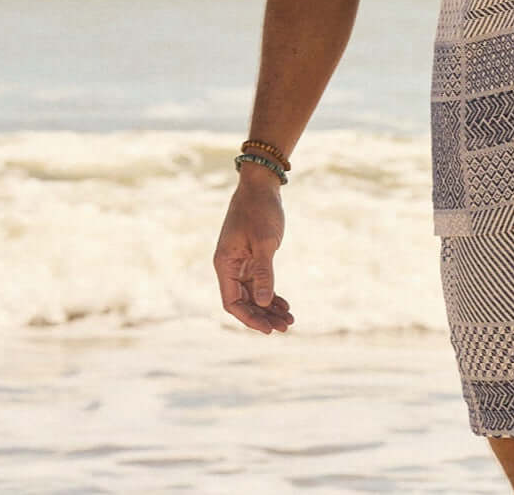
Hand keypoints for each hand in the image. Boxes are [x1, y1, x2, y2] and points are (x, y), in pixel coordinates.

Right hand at [213, 179, 294, 333]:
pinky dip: (271, 294)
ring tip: (289, 320)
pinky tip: (284, 304)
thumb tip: (263, 303)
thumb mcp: (264, 242)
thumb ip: (264, 273)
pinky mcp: (252, 256)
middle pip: (243, 301)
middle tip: (286, 326)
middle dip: (263, 316)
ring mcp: (240, 262)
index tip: (269, 329)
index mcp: (225, 264)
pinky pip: (259, 282)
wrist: (261, 184)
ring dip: (269, 308)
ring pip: (253, 294)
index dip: (249, 318)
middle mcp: (229, 266)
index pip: (232, 302)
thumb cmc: (260, 210)